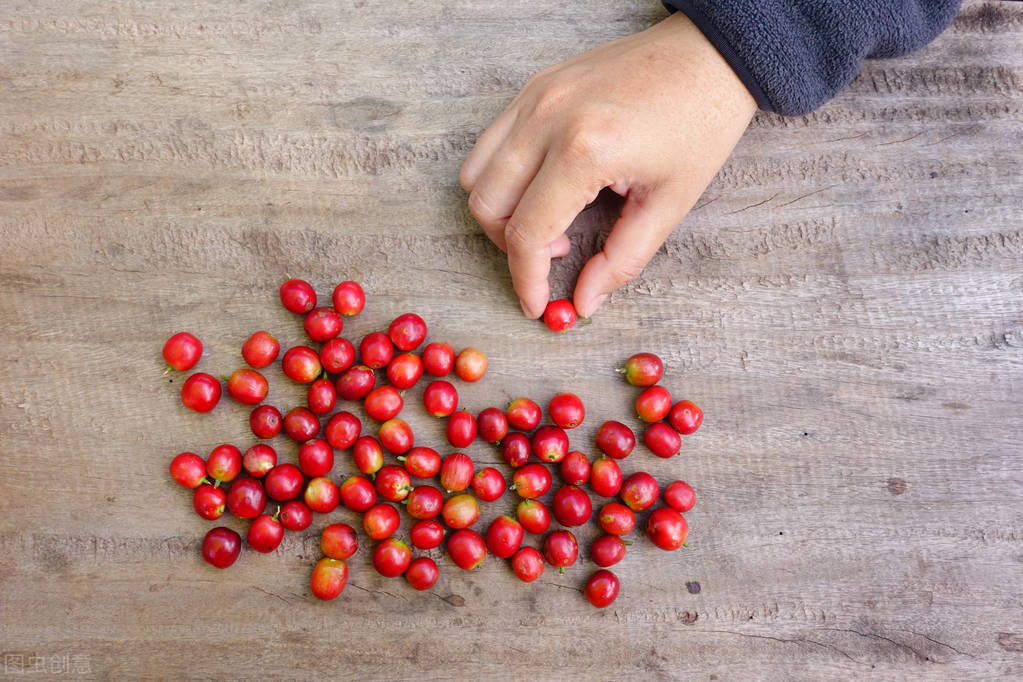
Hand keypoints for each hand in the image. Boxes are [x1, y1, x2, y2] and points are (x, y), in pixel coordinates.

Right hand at [460, 12, 755, 318]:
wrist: (710, 55)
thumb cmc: (700, 123)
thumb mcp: (670, 204)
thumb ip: (622, 261)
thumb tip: (584, 301)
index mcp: (586, 150)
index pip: (528, 232)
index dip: (526, 279)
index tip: (536, 305)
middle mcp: (548, 119)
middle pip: (488, 205)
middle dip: (511, 248)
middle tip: (554, 258)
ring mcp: (535, 97)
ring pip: (476, 174)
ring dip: (500, 212)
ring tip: (550, 221)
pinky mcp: (535, 86)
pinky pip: (490, 143)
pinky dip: (503, 177)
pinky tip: (546, 186)